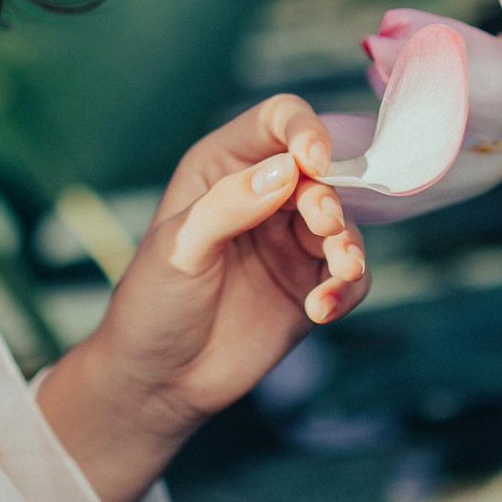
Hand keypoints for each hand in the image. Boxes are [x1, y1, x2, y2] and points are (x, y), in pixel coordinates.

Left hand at [37, 96, 369, 501]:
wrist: (158, 380)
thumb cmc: (152, 302)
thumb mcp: (179, 247)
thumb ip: (229, 204)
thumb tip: (286, 170)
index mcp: (224, 168)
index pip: (277, 121)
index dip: (303, 130)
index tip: (314, 161)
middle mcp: (264, 196)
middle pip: (321, 174)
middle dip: (327, 198)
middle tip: (323, 225)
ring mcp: (290, 242)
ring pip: (343, 224)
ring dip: (347, 245)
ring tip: (340, 271)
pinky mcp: (309, 286)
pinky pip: (349, 277)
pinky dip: (345, 288)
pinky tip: (321, 310)